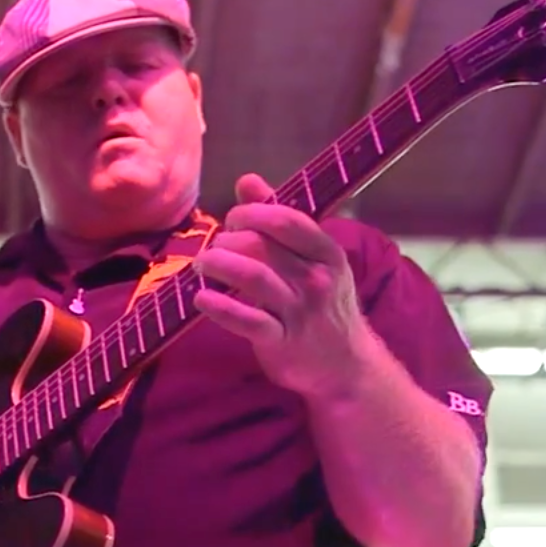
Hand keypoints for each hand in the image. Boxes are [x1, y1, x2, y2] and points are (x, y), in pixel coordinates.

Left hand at [192, 172, 375, 400]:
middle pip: (261, 245)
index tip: (232, 221)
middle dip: (227, 240)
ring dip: (217, 264)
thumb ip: (279, 219)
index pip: (284, 219)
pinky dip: (219, 307)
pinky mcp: (282, 342)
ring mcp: (300, 312)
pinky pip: (247, 320)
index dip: (250, 213)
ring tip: (201, 265)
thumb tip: (247, 181)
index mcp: (327, 253)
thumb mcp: (314, 259)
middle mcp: (316, 279)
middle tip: (215, 248)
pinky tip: (200, 298)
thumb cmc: (324, 304)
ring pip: (252, 276)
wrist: (345, 366)